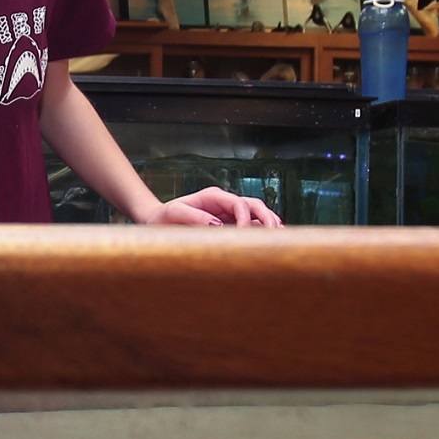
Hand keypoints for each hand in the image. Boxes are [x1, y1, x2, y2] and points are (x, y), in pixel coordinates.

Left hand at [147, 187, 281, 226]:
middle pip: (253, 205)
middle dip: (266, 217)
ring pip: (256, 214)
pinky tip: (272, 240)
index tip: (244, 233)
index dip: (245, 217)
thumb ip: (193, 217)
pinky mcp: (229, 224)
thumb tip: (217, 224)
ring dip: (269, 223)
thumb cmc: (164, 217)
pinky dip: (262, 231)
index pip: (238, 203)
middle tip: (275, 233)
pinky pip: (250, 225)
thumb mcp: (174, 214)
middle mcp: (224, 203)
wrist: (158, 222)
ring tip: (280, 235)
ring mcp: (228, 213)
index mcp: (213, 197)